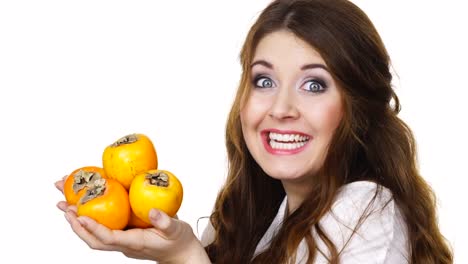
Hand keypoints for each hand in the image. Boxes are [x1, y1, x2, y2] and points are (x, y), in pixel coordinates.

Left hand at [55, 178, 209, 263]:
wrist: (181, 252)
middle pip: (93, 239)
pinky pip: (102, 226)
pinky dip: (90, 215)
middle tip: (64, 205)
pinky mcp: (123, 233)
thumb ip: (165, 221)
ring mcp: (122, 239)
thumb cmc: (179, 241)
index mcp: (135, 243)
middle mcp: (124, 243)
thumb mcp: (177, 229)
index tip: (81, 216)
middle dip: (76, 224)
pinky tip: (86, 202)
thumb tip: (152, 210)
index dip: (94, 228)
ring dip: (78, 219)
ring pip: (94, 233)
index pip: (109, 238)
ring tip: (65, 202)